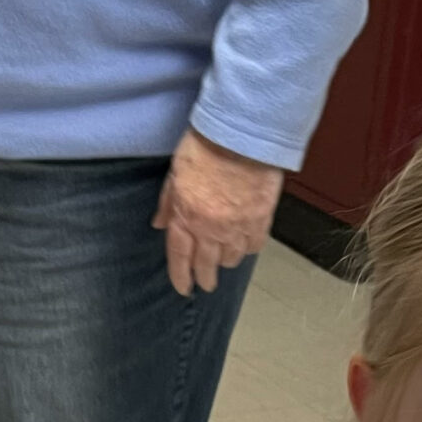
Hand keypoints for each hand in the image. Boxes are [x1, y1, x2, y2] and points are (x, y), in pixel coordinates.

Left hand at [152, 129, 282, 295]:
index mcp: (186, 217)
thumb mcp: (175, 173)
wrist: (242, 134)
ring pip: (231, 259)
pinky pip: (254, 245)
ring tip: (224, 261)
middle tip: (206, 284)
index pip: (180, 258)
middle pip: (206, 265)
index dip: (180, 277)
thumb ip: (168, 203)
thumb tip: (160, 224)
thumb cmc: (205, 146)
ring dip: (225, 262)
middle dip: (205, 278)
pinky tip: (245, 245)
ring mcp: (237, 227)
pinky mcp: (260, 219)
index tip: (183, 288)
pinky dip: (248, 248)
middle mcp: (210, 229)